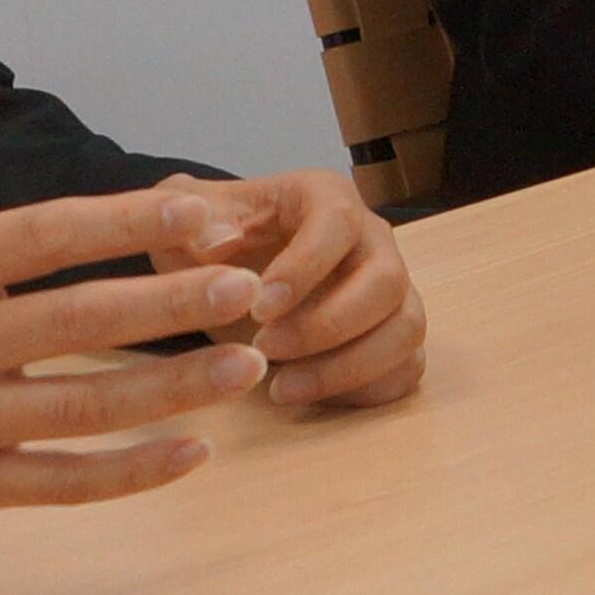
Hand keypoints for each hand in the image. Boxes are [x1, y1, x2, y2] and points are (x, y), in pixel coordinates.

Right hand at [0, 75, 273, 542]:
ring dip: (174, 386)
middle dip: (173, 301)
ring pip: (85, 405)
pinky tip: (194, 451)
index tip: (202, 205)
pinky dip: (129, 472)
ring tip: (250, 364)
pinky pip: (58, 482)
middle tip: (250, 286)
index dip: (127, 219)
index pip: (45, 235)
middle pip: (81, 318)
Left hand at [153, 165, 429, 412]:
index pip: (338, 224)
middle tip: (266, 350)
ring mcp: (390, 292)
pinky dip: (366, 389)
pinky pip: (406, 367)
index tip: (258, 308)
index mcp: (326, 199)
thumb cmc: (215, 241)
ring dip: (350, 367)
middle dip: (328, 325)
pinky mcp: (391, 337)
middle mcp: (372, 241)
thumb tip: (217, 241)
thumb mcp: (188, 220)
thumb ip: (191, 218)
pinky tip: (309, 395)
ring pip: (406, 329)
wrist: (229, 277)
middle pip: (388, 280)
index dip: (304, 268)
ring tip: (282, 388)